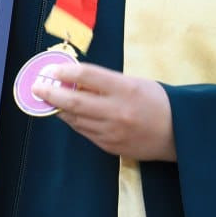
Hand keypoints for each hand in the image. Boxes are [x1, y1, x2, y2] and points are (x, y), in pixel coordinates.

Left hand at [32, 61, 176, 161]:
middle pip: (73, 100)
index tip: (53, 70)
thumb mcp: (135, 83)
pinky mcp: (110, 146)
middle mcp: (116, 111)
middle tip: (37, 87)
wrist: (179, 134)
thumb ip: (106, 81)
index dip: (65, 71)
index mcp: (125, 89)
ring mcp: (112, 131)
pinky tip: (70, 114)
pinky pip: (84, 132)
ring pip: (75, 118)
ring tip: (50, 99)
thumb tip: (75, 78)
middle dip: (50, 93)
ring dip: (60, 108)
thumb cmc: (158, 102)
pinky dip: (74, 121)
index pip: (87, 75)